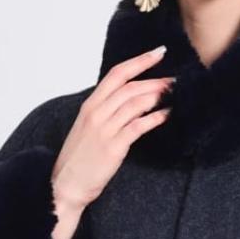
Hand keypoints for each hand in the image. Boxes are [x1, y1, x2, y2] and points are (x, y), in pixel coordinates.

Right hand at [50, 45, 173, 238]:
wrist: (64, 186)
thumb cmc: (78, 160)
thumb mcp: (88, 129)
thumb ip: (105, 113)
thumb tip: (128, 103)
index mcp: (90, 106)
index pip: (116, 74)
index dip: (139, 61)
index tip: (158, 52)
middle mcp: (96, 113)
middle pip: (130, 87)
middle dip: (155, 80)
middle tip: (175, 79)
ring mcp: (104, 129)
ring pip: (135, 103)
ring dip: (157, 96)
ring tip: (174, 94)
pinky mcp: (113, 147)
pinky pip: (138, 126)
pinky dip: (155, 118)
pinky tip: (167, 115)